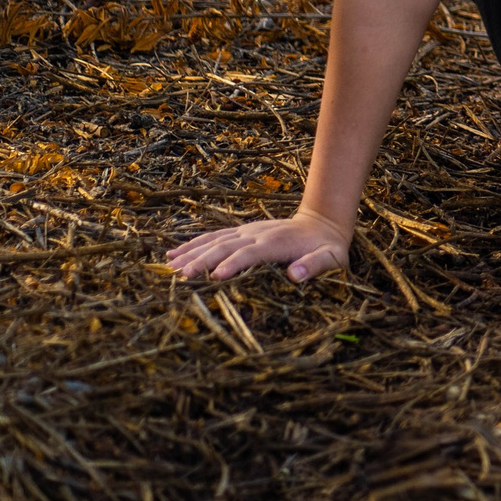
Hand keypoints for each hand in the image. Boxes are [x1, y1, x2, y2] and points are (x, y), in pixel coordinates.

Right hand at [166, 208, 349, 282]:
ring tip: (169, 266)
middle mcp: (256, 235)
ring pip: (214, 240)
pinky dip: (192, 245)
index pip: (250, 253)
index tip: (215, 277)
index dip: (233, 264)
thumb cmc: (327, 247)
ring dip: (191, 252)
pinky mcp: (241, 233)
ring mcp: (247, 232)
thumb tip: (296, 275)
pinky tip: (172, 254)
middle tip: (180, 276)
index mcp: (276, 243)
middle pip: (225, 246)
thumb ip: (315, 265)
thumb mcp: (331, 258)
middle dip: (202, 260)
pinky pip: (213, 237)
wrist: (323, 223)